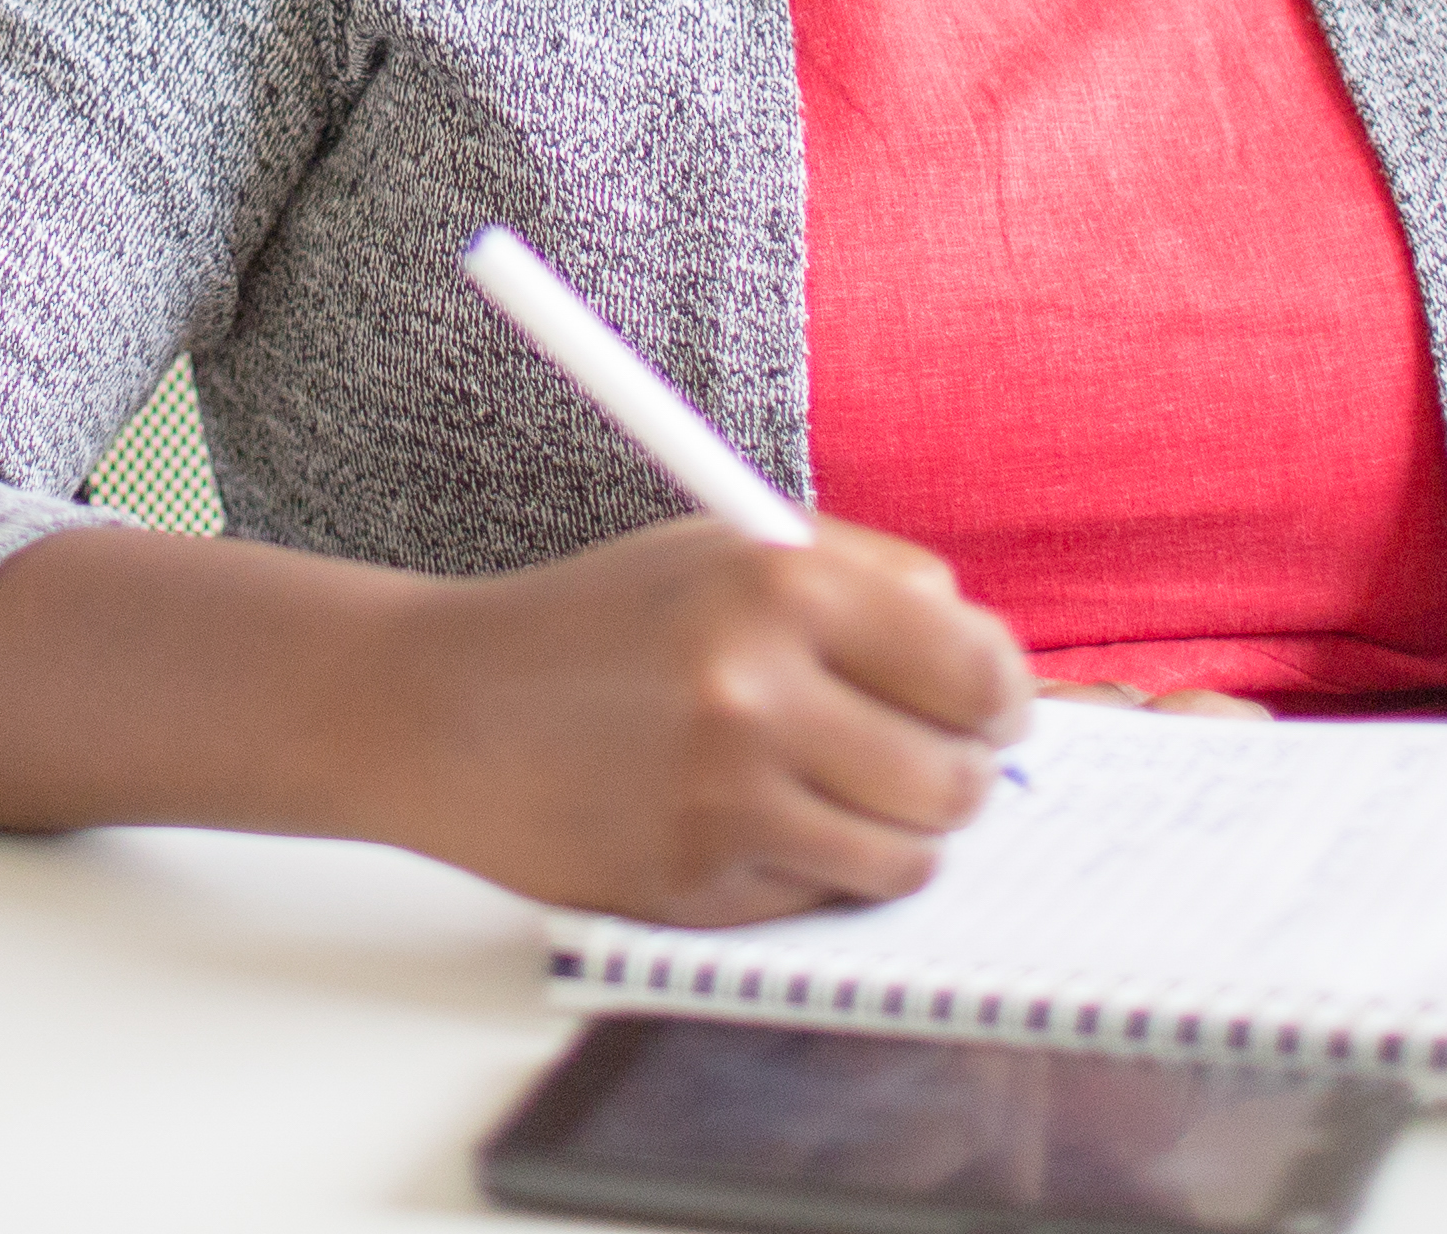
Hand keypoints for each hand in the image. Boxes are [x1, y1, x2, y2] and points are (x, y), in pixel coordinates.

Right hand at [376, 516, 1031, 925]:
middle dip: (958, 771)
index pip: (976, 668)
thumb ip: (870, 578)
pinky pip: (824, 896)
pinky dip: (812, 866)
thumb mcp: (728, 549)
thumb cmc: (595, 623)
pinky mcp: (696, 887)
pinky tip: (751, 818)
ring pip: (908, 855)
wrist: (444, 709)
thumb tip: (984, 653)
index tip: (991, 703)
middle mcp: (756, 692)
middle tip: (927, 756)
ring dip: (894, 830)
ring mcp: (724, 801)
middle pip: (956, 775)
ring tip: (835, 785)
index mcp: (778, 585)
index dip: (1002, 694)